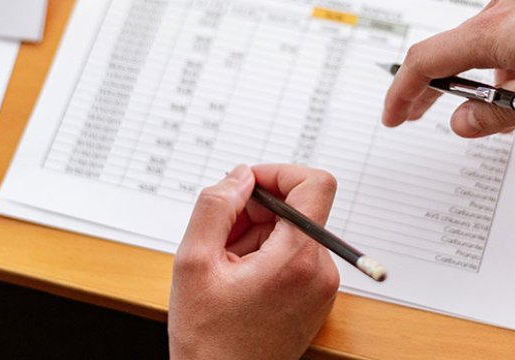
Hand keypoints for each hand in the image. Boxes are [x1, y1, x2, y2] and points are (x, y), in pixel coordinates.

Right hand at [169, 164, 339, 359]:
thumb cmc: (209, 339)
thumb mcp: (194, 262)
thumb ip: (215, 206)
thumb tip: (239, 176)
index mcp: (297, 259)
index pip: (315, 184)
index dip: (279, 173)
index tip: (247, 186)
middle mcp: (320, 272)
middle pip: (296, 209)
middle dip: (255, 210)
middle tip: (218, 237)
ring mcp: (321, 288)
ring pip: (291, 233)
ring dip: (255, 235)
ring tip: (224, 267)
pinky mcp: (314, 299)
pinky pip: (293, 257)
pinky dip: (264, 256)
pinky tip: (236, 280)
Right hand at [382, 0, 514, 137]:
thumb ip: (500, 111)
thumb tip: (462, 124)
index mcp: (489, 35)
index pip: (426, 64)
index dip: (403, 94)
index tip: (394, 117)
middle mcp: (498, 12)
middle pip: (450, 52)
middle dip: (431, 87)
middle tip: (419, 114)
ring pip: (486, 45)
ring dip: (479, 77)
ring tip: (505, 108)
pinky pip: (512, 32)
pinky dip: (505, 59)